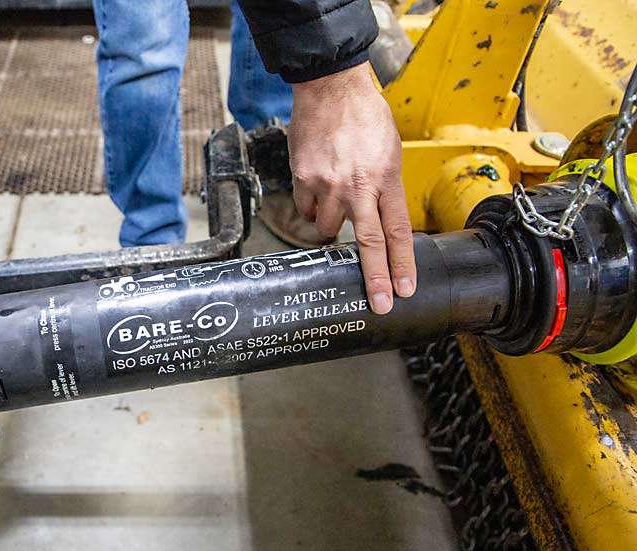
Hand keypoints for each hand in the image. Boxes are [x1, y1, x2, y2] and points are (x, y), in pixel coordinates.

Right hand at [288, 63, 414, 314]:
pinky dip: (311, 204)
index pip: (397, 231)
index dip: (402, 264)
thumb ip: (385, 188)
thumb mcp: (389, 151)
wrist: (330, 88)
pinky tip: (317, 184)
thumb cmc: (364, 116)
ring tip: (334, 198)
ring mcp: (328, 185)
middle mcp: (358, 187)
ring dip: (330, 223)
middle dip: (375, 279)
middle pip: (368, 244)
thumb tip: (379, 220)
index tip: (405, 289)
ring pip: (326, 228)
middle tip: (380, 303)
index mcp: (385, 180)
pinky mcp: (304, 179)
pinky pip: (306, 208)